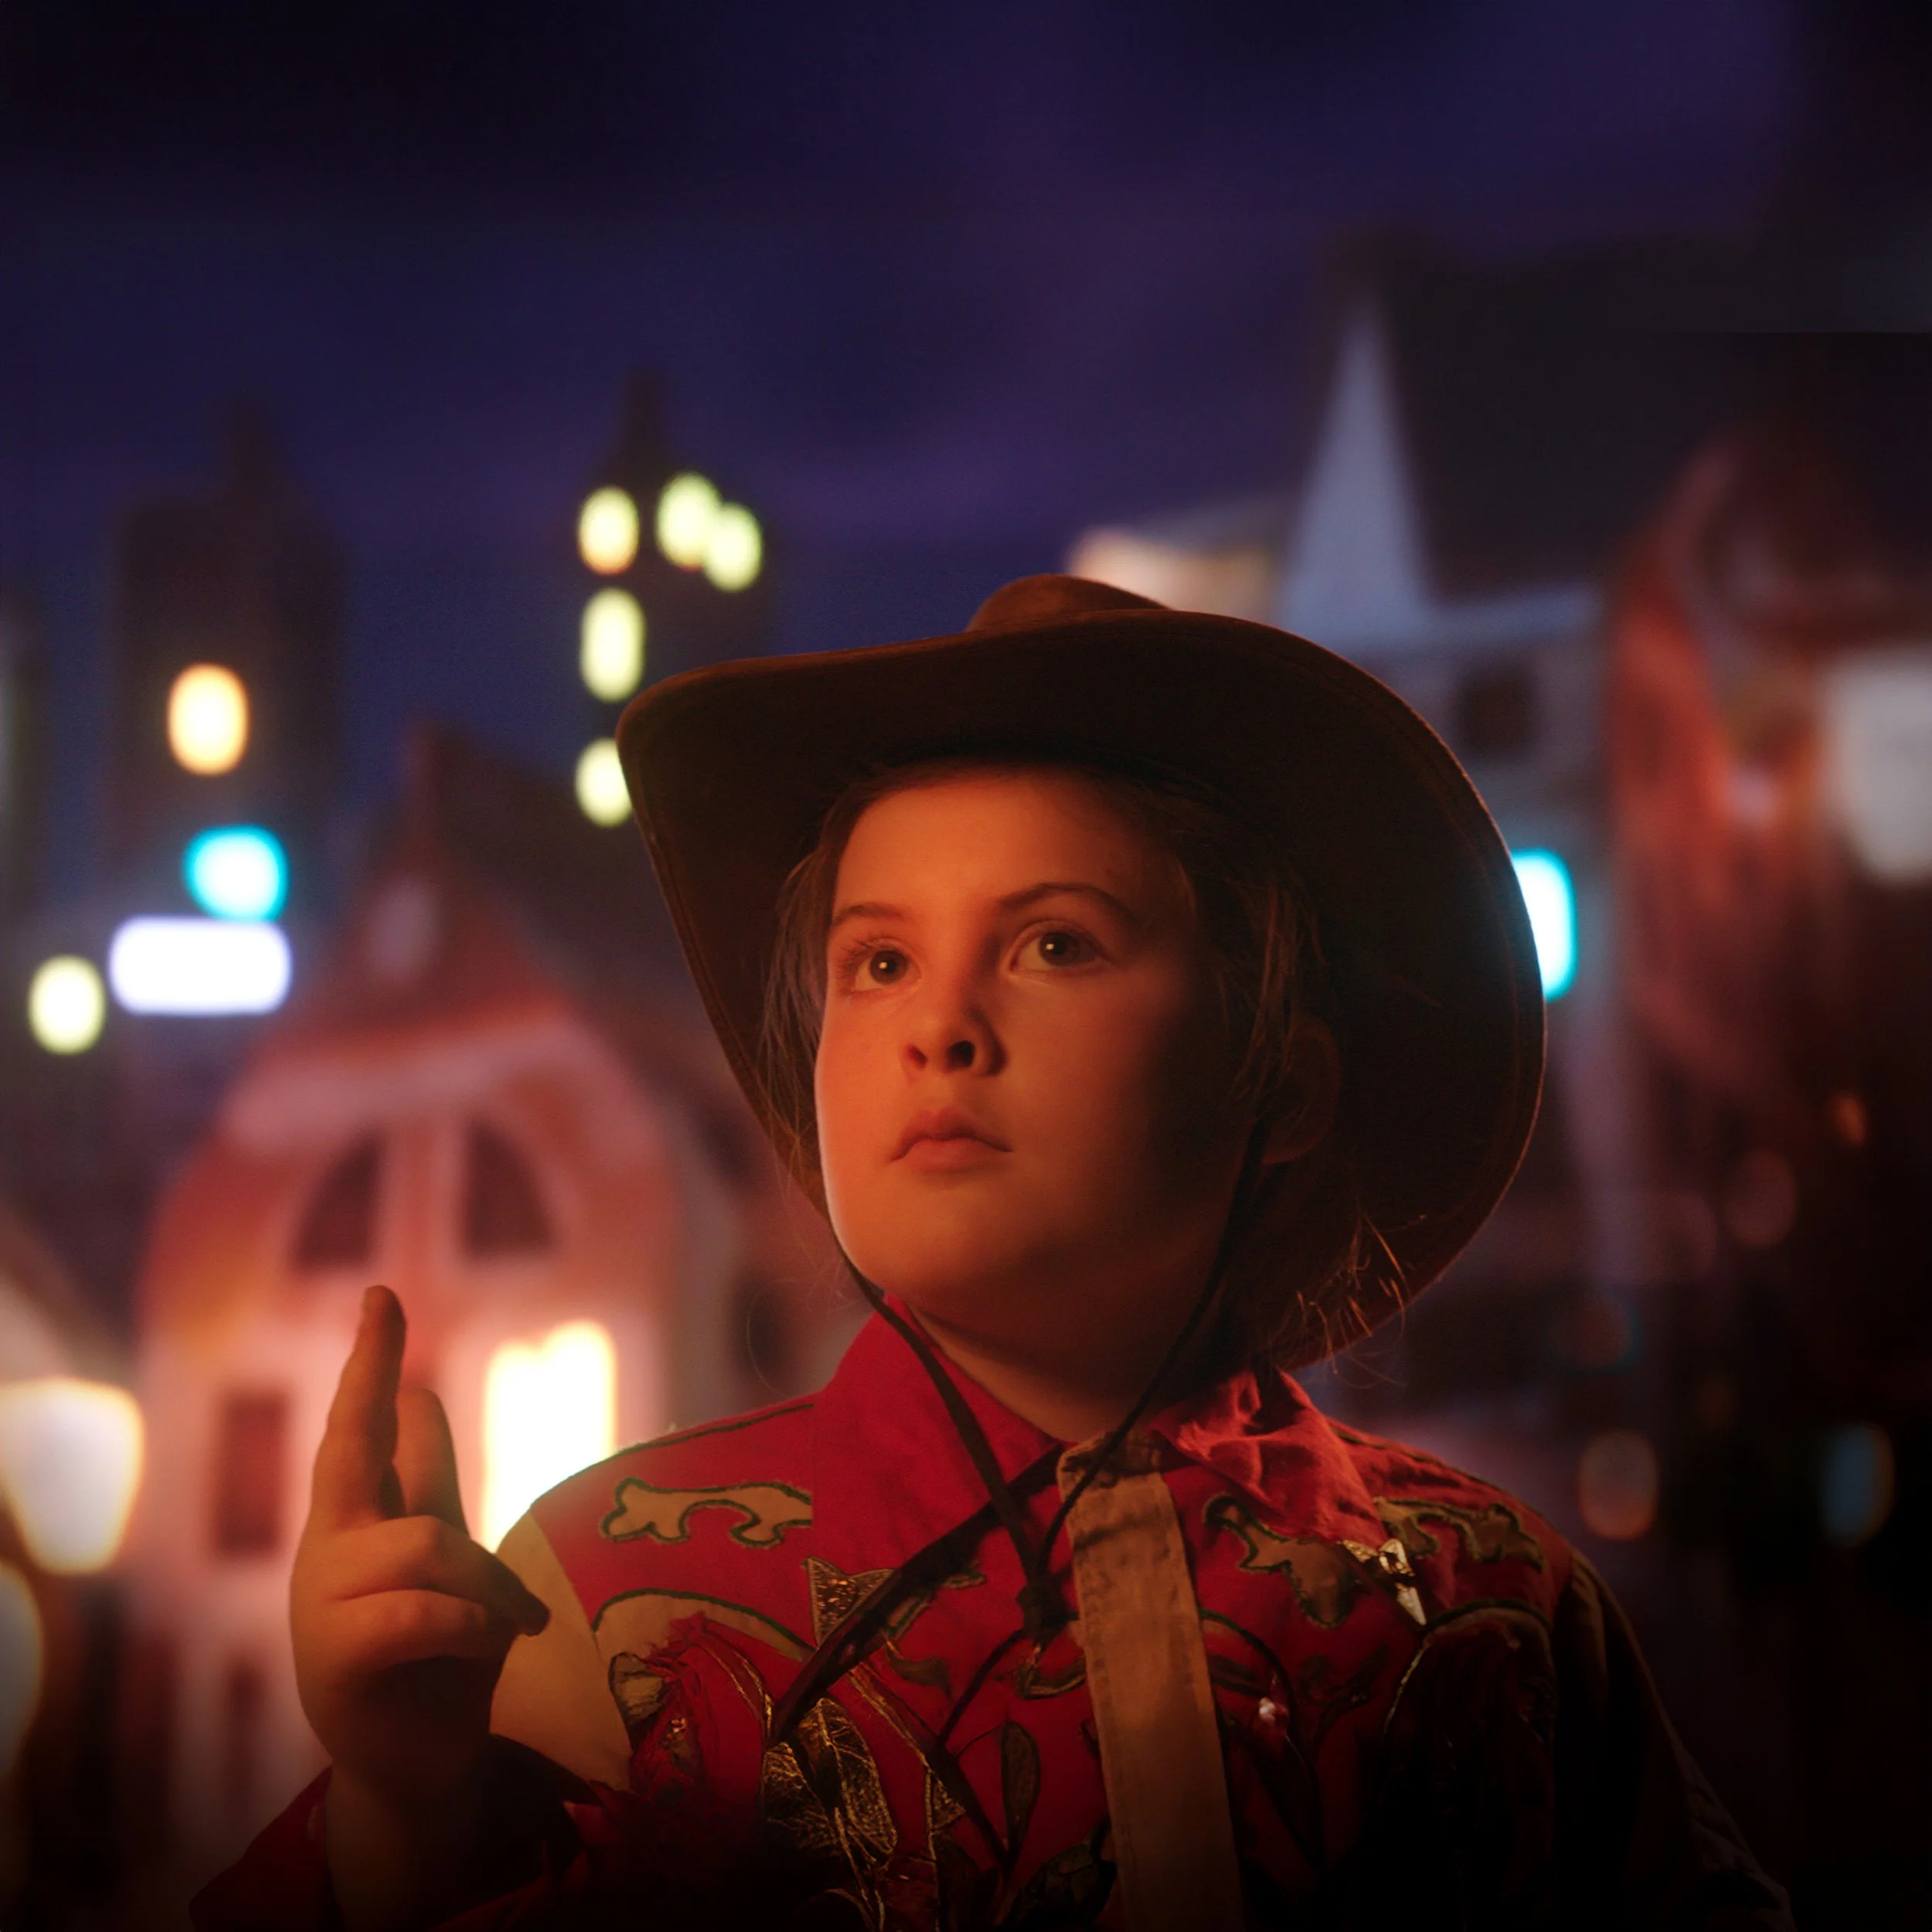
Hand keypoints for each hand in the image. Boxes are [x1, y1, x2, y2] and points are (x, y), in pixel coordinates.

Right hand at [291, 1285, 549, 1817]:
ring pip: (425, 1545)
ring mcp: (322, 1604)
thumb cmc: (444, 1659)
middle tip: (385, 1302)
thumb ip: (428, 1489)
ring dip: (487, 1582)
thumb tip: (418, 1399)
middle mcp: (330, 1551)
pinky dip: (470, 1622)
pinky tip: (493, 1641)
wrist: (425, 1766)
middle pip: (352, 1449)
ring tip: (511, 1620)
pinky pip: (417, 1613)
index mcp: (359, 1524)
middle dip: (368, 1370)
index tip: (382, 1294)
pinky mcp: (332, 1661)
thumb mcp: (450, 1564)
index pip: (362, 1428)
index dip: (372, 1361)